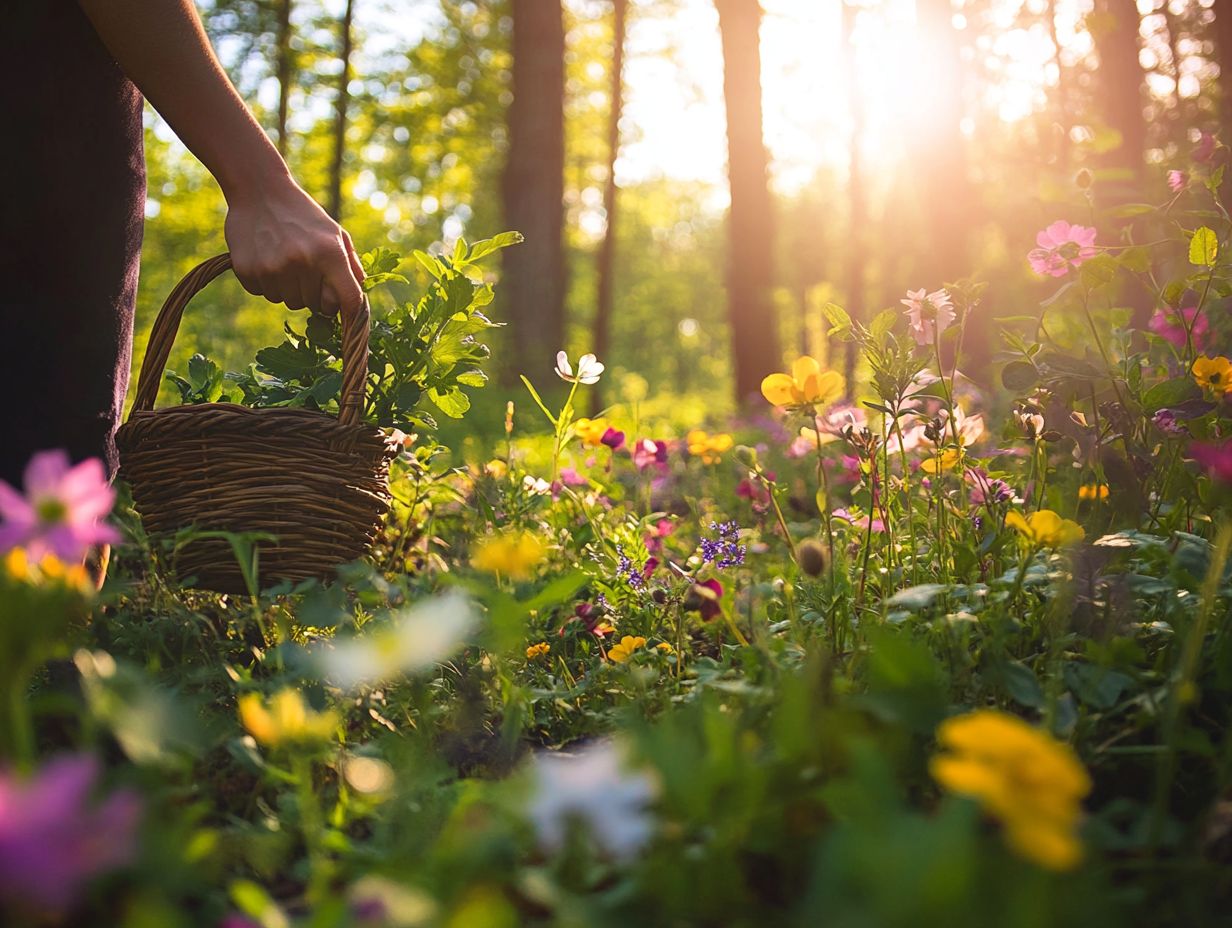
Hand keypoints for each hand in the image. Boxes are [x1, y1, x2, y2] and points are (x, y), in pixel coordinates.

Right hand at [223, 177, 365, 317]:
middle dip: (314, 294)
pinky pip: (264, 294)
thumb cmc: (303, 214)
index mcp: (329, 253)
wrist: (260, 190)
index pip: (349, 300)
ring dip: (289, 289)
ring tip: (284, 260)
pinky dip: (266, 282)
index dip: (351, 313)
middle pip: (315, 306)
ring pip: (289, 302)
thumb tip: (360, 293)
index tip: (349, 317)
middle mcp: (302, 263)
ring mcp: (273, 268)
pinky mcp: (248, 271)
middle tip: (306, 269)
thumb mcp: (334, 232)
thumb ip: (350, 263)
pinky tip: (265, 258)